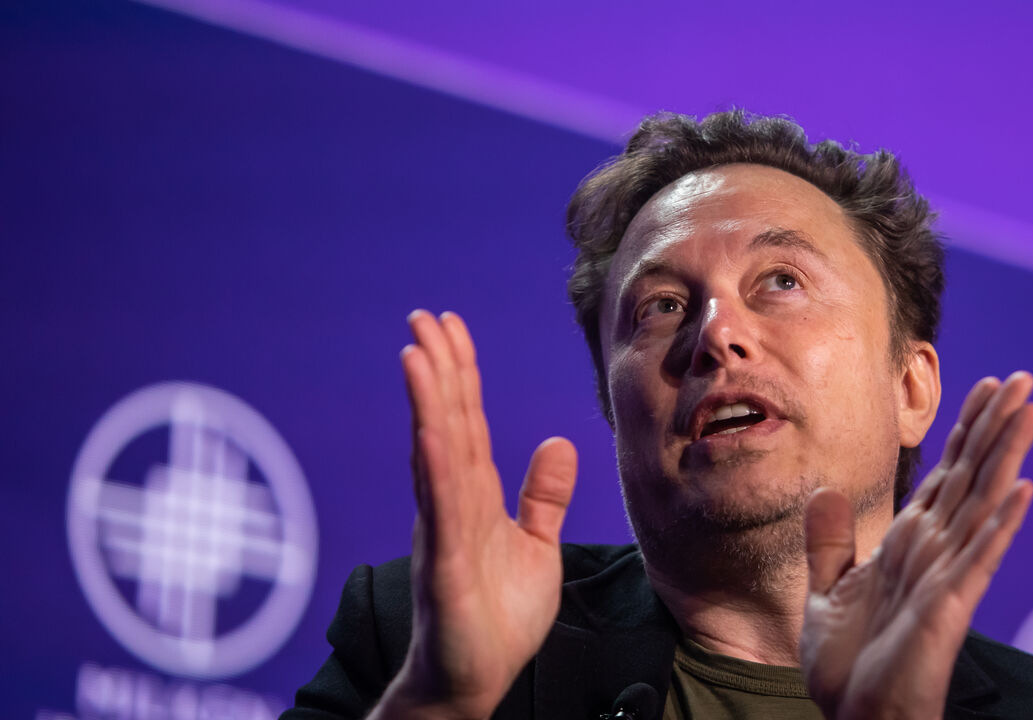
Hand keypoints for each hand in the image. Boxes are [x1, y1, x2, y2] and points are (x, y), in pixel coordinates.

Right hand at [375, 311, 577, 719]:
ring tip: (417, 350)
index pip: (466, 422)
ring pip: (435, 454)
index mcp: (470, 497)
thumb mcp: (535, 546)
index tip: (451, 328)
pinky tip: (431, 427)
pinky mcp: (442, 565)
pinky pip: (440, 507)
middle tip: (424, 316)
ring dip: (427, 401)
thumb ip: (543, 496)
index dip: (460, 375)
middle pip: (444, 424)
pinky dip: (435, 464)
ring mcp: (442, 531)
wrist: (475, 679)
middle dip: (436, 369)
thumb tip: (556, 443)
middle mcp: (448, 504)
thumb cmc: (498, 618)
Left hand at [801, 372, 1032, 719]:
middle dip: (995, 427)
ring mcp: (946, 575)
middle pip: (972, 476)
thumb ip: (828, 542)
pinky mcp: (949, 607)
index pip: (944, 474)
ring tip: (1031, 410)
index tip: (983, 385)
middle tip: (1023, 379)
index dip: (965, 430)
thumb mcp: (825, 592)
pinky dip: (1001, 524)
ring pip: (982, 503)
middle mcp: (934, 550)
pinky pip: (979, 558)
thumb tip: (826, 488)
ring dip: (1007, 457)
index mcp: (908, 543)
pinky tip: (1024, 489)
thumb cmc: (848, 666)